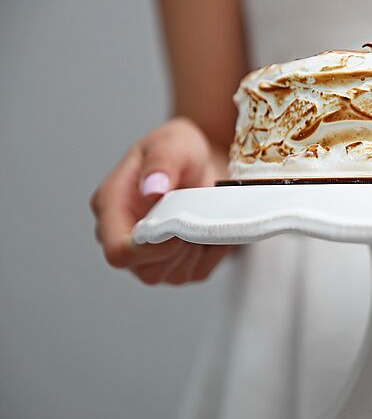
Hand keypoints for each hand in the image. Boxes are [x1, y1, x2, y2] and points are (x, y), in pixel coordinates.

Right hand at [90, 117, 232, 284]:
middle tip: (198, 212)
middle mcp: (124, 237)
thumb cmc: (180, 151)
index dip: (148, 249)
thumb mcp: (173, 143)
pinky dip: (213, 251)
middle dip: (180, 247)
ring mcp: (150, 257)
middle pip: (148, 271)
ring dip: (197, 247)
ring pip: (174, 275)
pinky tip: (209, 224)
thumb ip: (162, 162)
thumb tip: (152, 189)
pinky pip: (198, 272)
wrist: (203, 163)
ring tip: (203, 212)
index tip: (177, 228)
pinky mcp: (177, 266)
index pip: (118, 250)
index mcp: (111, 207)